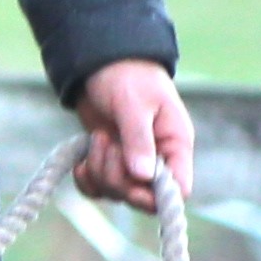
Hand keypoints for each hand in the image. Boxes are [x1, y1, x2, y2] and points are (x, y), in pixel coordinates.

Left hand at [72, 58, 191, 211]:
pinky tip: (82, 160)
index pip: (178, 189)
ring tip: (98, 137)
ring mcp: (131, 163)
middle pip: (142, 198)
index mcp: (175, 145)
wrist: (102, 62)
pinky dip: (86, 179)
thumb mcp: (134, 104)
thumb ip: (138, 139)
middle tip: (107, 143)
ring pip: (117, 194)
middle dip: (118, 179)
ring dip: (99, 172)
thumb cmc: (127, 76)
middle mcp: (157, 159)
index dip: (155, 196)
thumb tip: (143, 176)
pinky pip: (97, 188)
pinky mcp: (108, 162)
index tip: (132, 180)